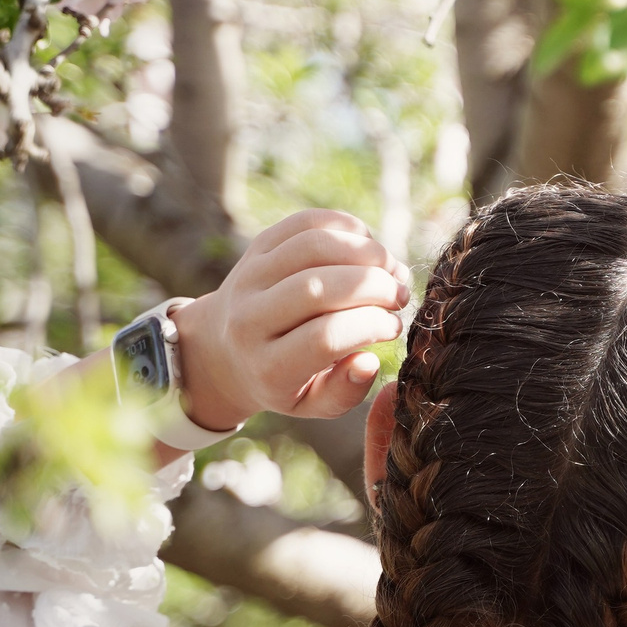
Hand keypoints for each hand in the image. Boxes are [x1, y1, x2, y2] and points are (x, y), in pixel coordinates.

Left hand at [172, 209, 411, 430]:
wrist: (225, 349)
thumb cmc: (283, 381)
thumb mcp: (310, 403)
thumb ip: (344, 392)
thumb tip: (369, 362)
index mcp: (266, 366)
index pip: (324, 337)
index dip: (371, 325)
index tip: (394, 327)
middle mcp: (248, 318)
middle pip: (318, 287)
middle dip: (374, 286)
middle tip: (401, 296)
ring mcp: (249, 276)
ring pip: (314, 245)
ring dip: (367, 252)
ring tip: (392, 270)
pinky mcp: (256, 246)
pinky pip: (306, 222)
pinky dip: (348, 228)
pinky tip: (369, 249)